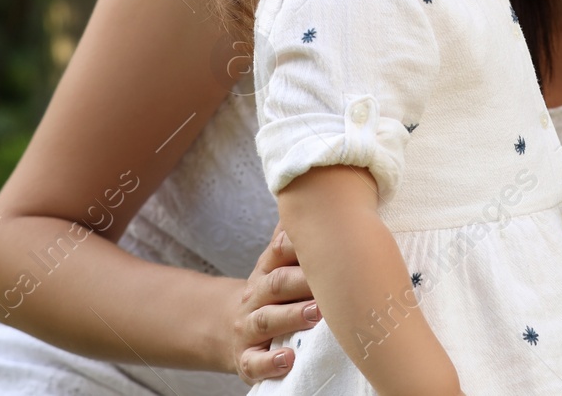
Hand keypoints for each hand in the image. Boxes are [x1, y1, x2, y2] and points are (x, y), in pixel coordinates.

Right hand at [232, 222, 320, 382]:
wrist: (228, 327)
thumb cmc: (270, 293)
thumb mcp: (276, 265)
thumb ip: (295, 239)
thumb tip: (325, 199)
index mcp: (267, 270)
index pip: (279, 252)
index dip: (299, 245)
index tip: (330, 241)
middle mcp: (255, 296)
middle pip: (276, 284)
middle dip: (302, 282)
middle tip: (333, 282)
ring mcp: (248, 327)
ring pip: (267, 320)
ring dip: (293, 316)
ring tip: (317, 314)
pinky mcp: (245, 359)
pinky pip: (254, 362)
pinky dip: (271, 362)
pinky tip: (288, 359)